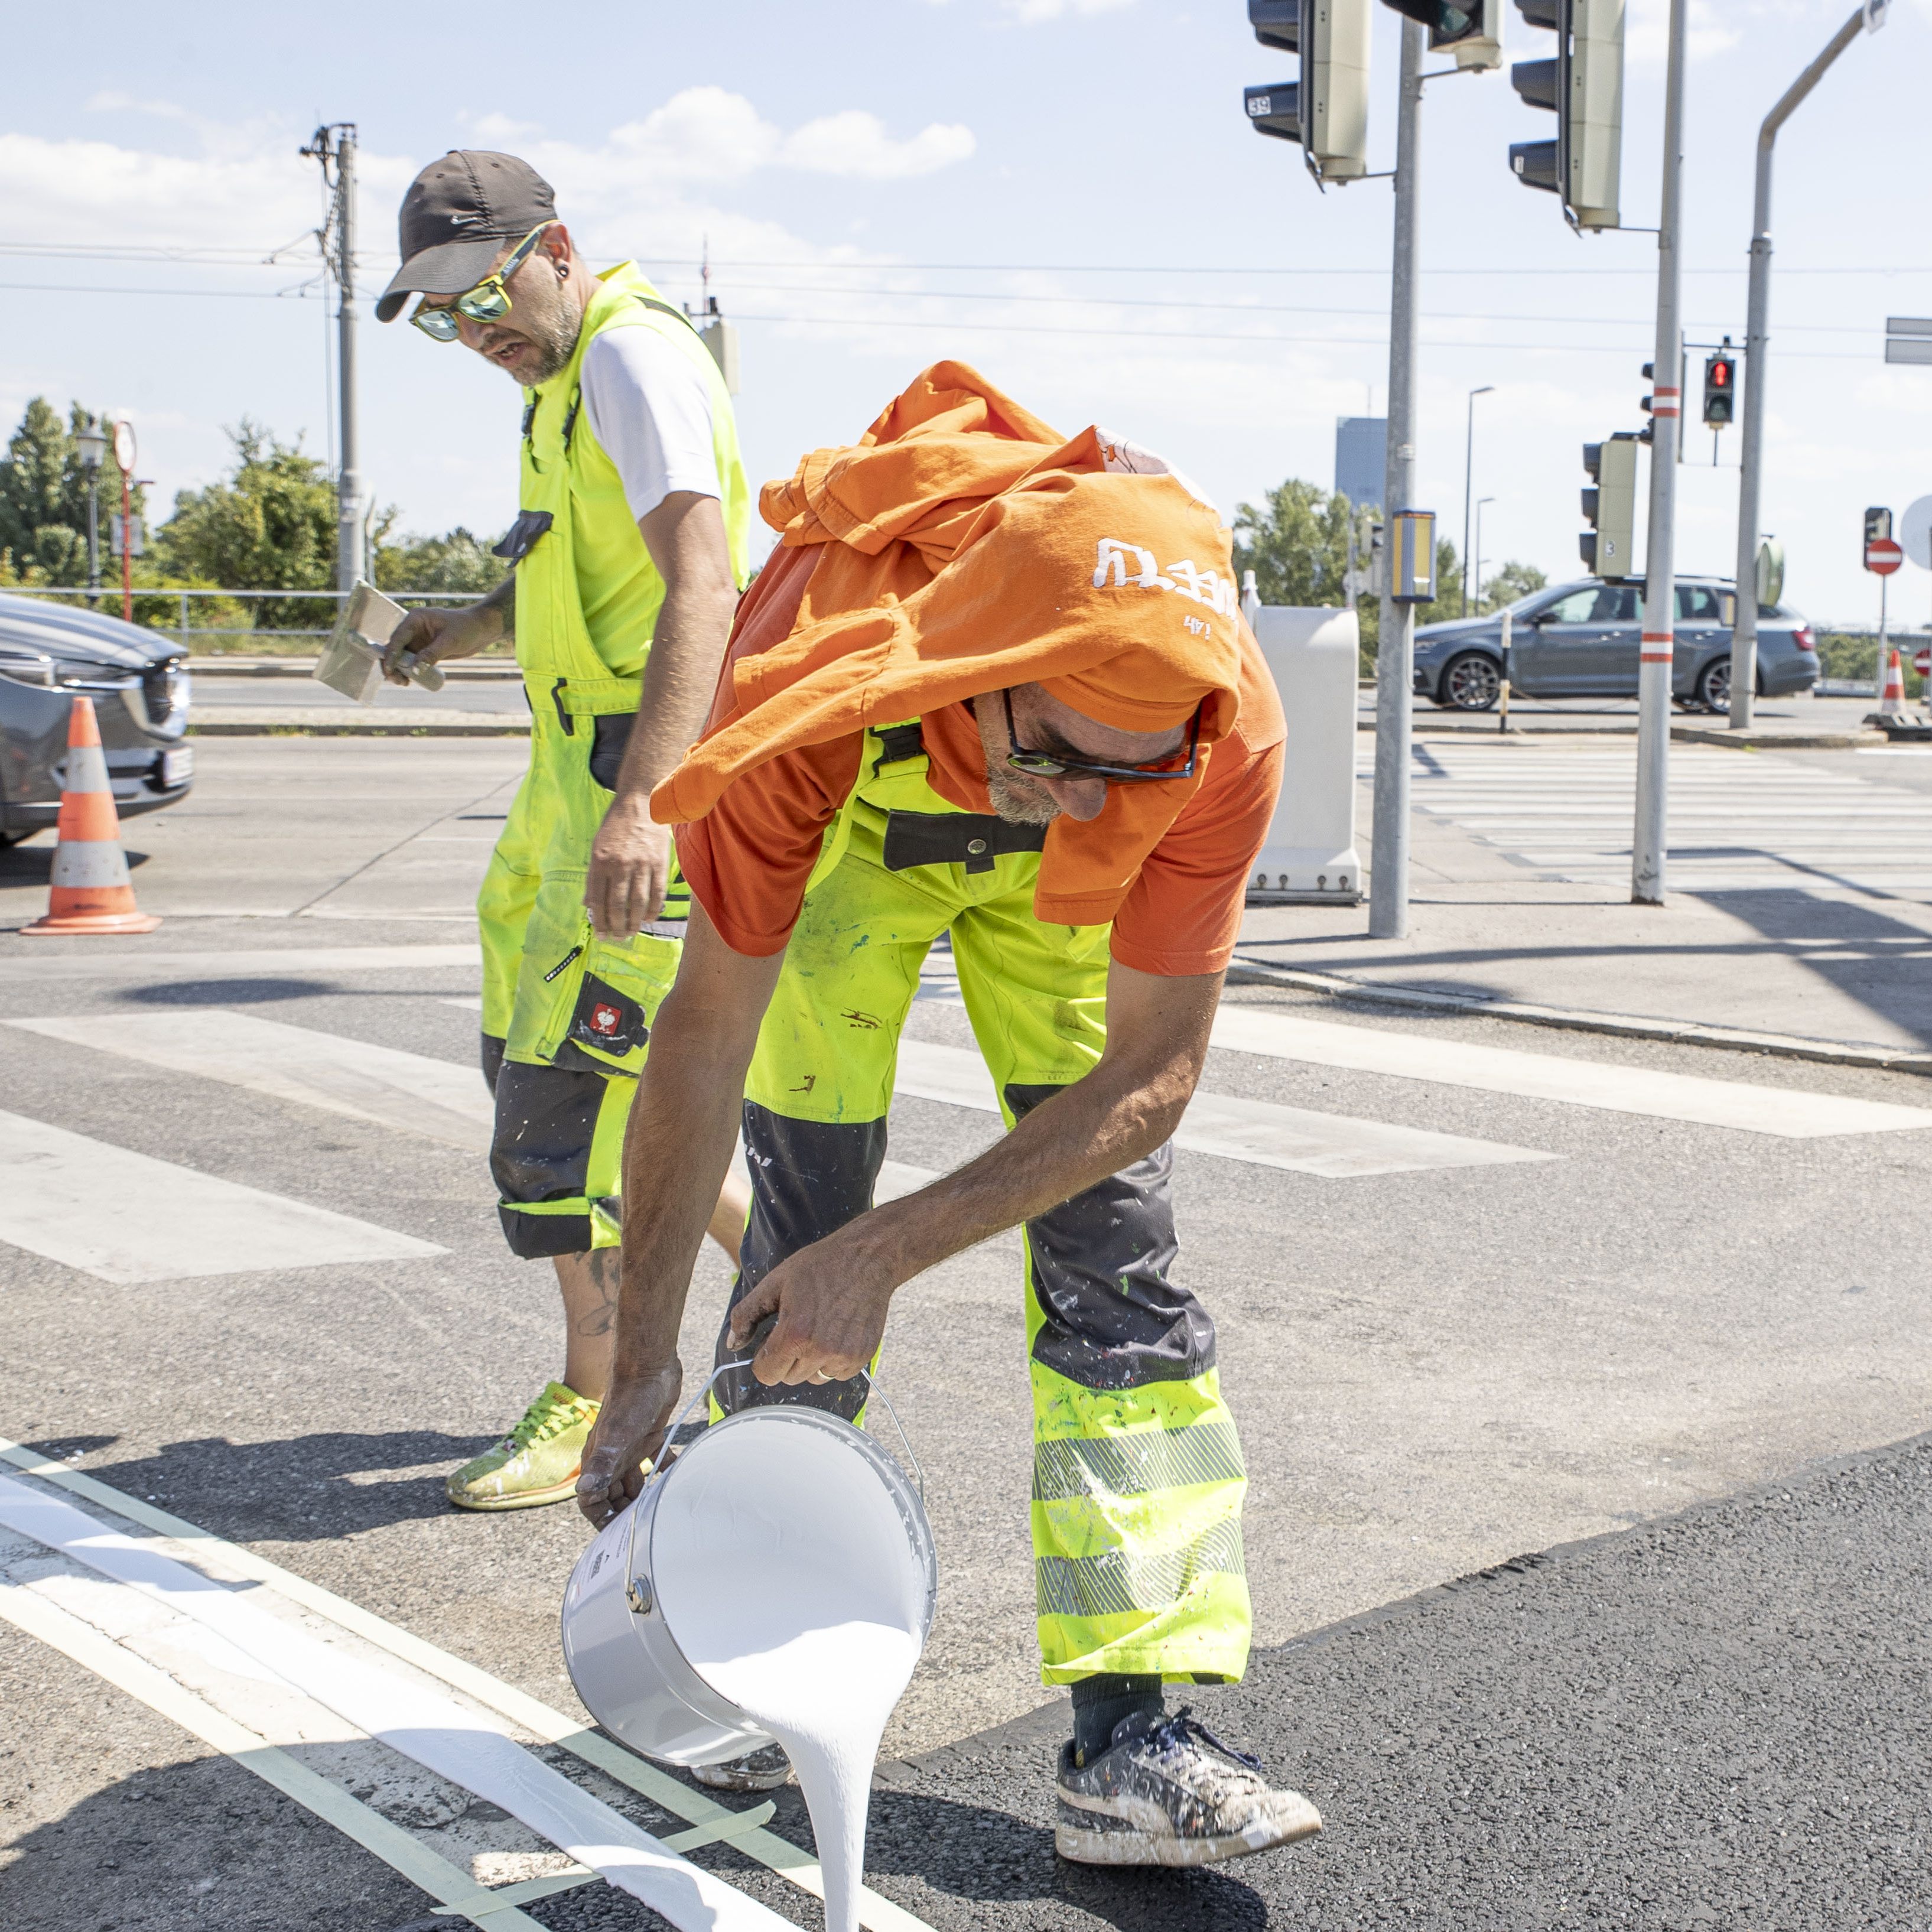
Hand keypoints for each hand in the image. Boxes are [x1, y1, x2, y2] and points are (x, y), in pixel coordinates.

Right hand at [381, 606, 494, 683]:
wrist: (481, 630)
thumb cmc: (466, 628)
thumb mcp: (450, 641)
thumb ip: (432, 654)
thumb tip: (414, 669)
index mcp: (415, 619)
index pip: (398, 638)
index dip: (391, 654)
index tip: (389, 670)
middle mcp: (412, 629)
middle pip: (395, 648)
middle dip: (392, 664)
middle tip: (396, 680)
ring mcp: (417, 640)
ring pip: (401, 657)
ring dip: (398, 670)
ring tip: (403, 683)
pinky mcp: (423, 651)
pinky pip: (411, 662)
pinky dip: (408, 671)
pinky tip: (408, 681)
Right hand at [576, 1358, 682, 1527]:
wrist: (648, 1366)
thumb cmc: (629, 1399)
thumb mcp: (616, 1435)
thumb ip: (602, 1464)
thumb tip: (585, 1490)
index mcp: (597, 1460)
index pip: (591, 1500)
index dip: (601, 1519)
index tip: (618, 1536)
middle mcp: (611, 1457)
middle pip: (613, 1496)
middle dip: (624, 1513)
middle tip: (644, 1527)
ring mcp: (630, 1446)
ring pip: (633, 1481)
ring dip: (644, 1496)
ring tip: (660, 1509)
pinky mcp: (648, 1435)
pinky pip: (654, 1461)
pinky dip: (664, 1471)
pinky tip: (676, 1477)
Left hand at [585, 798, 670, 938]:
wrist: (641, 803)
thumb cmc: (616, 826)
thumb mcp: (597, 847)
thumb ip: (593, 876)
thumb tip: (588, 904)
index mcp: (599, 861)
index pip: (597, 899)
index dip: (598, 920)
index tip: (600, 934)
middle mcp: (619, 864)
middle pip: (617, 905)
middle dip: (616, 926)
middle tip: (617, 938)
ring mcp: (640, 864)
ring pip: (636, 902)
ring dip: (633, 922)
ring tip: (630, 933)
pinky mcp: (659, 863)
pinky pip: (656, 893)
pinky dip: (652, 909)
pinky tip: (648, 918)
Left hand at [725, 1238, 895, 1387]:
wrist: (867, 1258)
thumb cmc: (820, 1266)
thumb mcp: (775, 1283)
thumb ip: (747, 1315)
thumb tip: (732, 1344)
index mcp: (794, 1334)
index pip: (766, 1374)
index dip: (764, 1359)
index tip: (772, 1342)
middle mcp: (820, 1350)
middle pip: (789, 1377)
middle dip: (787, 1358)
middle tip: (798, 1328)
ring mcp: (844, 1355)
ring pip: (814, 1378)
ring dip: (811, 1363)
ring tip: (819, 1330)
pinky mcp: (862, 1356)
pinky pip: (838, 1374)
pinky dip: (834, 1361)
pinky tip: (836, 1333)